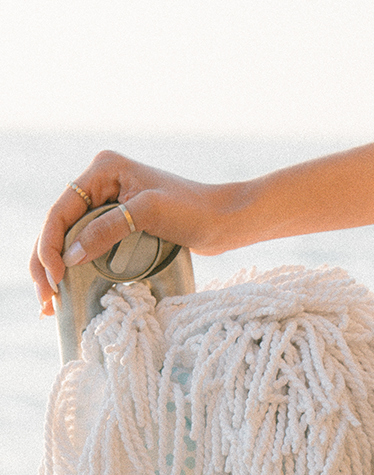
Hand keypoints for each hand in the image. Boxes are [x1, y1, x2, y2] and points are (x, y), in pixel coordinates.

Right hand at [31, 150, 239, 315]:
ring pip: (71, 238)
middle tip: (46, 300)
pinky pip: (90, 245)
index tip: (54, 278)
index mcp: (102, 170)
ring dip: (58, 269)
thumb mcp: (149, 214)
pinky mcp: (121, 223)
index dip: (50, 246)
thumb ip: (108, 230)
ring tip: (49, 303)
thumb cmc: (194, 210)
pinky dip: (79, 267)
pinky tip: (70, 288)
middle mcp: (101, 184)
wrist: (226, 220)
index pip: (62, 211)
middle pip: (60, 226)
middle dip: (47, 263)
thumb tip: (70, 255)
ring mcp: (110, 204)